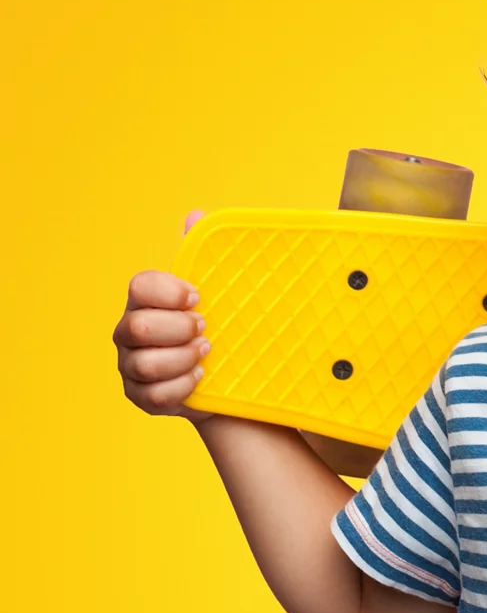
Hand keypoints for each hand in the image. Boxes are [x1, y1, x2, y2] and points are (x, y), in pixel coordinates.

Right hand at [114, 210, 211, 421]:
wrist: (230, 377)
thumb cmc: (218, 328)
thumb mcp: (217, 293)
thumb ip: (202, 256)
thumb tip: (195, 217)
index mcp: (146, 300)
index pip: (140, 286)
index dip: (169, 291)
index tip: (199, 297)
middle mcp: (130, 331)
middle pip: (138, 327)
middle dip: (179, 329)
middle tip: (206, 329)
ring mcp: (131, 365)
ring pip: (144, 364)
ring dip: (183, 359)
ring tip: (207, 354)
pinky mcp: (140, 396)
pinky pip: (153, 394)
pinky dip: (183, 386)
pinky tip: (201, 378)